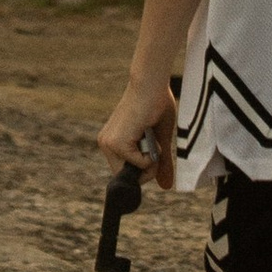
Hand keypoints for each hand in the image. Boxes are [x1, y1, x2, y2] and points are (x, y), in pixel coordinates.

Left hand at [97, 61, 177, 190]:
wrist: (151, 85)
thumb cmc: (156, 105)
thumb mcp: (159, 141)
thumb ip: (160, 164)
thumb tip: (166, 186)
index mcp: (112, 142)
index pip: (127, 171)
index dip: (144, 167)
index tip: (152, 148)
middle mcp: (106, 144)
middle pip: (130, 176)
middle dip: (147, 169)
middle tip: (154, 146)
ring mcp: (109, 144)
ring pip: (135, 173)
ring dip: (150, 162)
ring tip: (150, 136)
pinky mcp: (117, 144)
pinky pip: (139, 165)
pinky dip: (150, 155)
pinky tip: (148, 133)